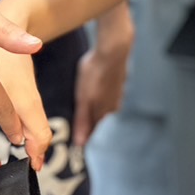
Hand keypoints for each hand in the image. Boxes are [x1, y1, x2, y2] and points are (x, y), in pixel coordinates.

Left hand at [73, 6, 134, 145]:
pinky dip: (100, 98)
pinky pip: (107, 96)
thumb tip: (80, 144)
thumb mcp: (84, 99)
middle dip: (90, 125)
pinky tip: (97, 93)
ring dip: (95, 111)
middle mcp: (112, 106)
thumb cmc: (95, 75)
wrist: (113, 51)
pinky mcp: (118, 82)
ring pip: (104, 108)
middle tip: (79, 128)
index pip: (93, 131)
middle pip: (99, 121)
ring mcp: (117, 94)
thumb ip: (82, 120)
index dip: (85, 136)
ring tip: (86, 111)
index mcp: (103, 112)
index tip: (77, 144)